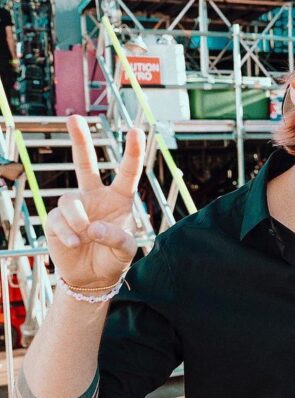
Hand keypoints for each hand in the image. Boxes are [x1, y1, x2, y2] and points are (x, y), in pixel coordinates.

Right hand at [44, 115, 145, 289]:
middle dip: (79, 140)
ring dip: (79, 220)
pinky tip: (76, 244)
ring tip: (86, 237)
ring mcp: (75, 207)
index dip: (132, 152)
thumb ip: (117, 238)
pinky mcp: (57, 220)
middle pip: (85, 163)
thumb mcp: (126, 251)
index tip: (135, 131)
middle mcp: (95, 197)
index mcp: (119, 199)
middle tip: (74, 118)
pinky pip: (59, 219)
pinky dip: (69, 232)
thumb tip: (93, 226)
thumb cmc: (113, 260)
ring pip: (70, 200)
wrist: (92, 279)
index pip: (127, 173)